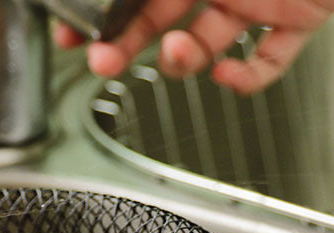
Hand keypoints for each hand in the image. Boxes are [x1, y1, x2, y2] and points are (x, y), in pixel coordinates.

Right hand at [55, 0, 333, 93]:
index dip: (99, 15)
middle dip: (123, 45)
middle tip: (102, 64)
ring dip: (181, 61)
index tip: (73, 34)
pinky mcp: (296, 17)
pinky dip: (247, 80)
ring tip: (178, 52)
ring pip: (202, 45)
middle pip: (157, 19)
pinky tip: (229, 76)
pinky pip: (265, 62)